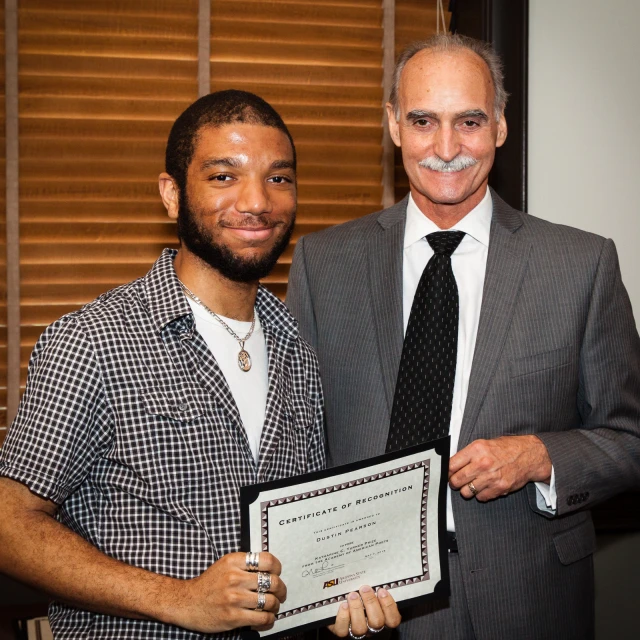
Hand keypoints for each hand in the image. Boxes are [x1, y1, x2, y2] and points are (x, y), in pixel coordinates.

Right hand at [167, 552, 285, 632]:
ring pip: (270, 601)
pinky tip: (267, 618)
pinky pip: (262, 618)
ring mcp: (234, 598)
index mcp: (234, 561)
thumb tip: (269, 567)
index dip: (277, 567)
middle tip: (281, 593)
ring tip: (274, 607)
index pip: (267, 560)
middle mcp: (235, 578)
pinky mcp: (234, 617)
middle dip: (281, 589)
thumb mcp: (225, 564)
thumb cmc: (209, 584)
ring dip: (276, 606)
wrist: (188, 602)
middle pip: (272, 581)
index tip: (277, 573)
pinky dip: (269, 620)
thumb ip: (245, 563)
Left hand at [329, 586, 400, 636]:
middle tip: (364, 588)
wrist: (339, 609)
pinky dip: (343, 617)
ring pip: (360, 628)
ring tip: (352, 594)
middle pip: (377, 622)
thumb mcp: (371, 593)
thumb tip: (376, 570)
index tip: (382, 590)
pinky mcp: (341, 631)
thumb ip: (376, 589)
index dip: (389, 606)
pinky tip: (343, 605)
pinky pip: (343, 629)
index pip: (393, 619)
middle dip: (371, 603)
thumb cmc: (360, 596)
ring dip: (357, 609)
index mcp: (382, 618)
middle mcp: (371, 627)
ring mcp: (356, 631)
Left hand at [449, 435, 551, 501]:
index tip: (447, 473)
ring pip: (467, 492)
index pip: (451, 465)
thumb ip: (468, 454)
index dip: (447, 471)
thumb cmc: (506, 448)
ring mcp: (491, 477)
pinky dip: (481, 494)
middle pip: (456, 480)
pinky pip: (481, 497)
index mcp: (476, 449)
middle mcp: (482, 463)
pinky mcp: (500, 488)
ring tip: (471, 484)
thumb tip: (451, 464)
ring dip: (467, 490)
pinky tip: (484, 487)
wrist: (529, 455)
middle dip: (454, 482)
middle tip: (456, 481)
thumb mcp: (484, 443)